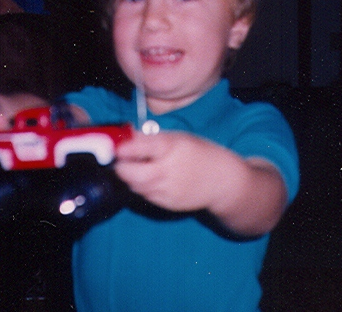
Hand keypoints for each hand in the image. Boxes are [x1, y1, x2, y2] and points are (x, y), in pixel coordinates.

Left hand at [114, 130, 287, 235]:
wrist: (224, 182)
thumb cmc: (201, 154)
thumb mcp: (180, 138)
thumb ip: (152, 140)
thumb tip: (125, 138)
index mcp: (171, 147)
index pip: (137, 147)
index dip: (122, 147)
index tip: (116, 146)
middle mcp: (167, 169)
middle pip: (128, 173)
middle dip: (120, 166)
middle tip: (120, 160)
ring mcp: (166, 190)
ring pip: (134, 185)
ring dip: (129, 177)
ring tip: (135, 168)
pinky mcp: (166, 204)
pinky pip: (145, 195)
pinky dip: (141, 187)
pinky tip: (150, 179)